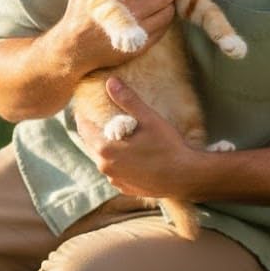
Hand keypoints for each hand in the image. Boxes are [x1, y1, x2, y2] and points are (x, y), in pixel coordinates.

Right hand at [56, 0, 176, 74]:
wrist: (75, 45)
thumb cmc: (80, 10)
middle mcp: (128, 11)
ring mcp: (135, 30)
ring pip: (165, 14)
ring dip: (169, 5)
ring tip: (167, 0)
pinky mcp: (139, 46)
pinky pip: (162, 30)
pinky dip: (164, 21)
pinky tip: (160, 15)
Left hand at [76, 77, 201, 197]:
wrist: (186, 177)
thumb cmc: (167, 146)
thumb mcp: (148, 119)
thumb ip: (127, 100)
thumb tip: (110, 81)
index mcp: (105, 149)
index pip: (84, 129)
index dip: (83, 116)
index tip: (85, 106)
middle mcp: (106, 167)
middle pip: (91, 144)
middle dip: (94, 130)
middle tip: (101, 117)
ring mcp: (116, 180)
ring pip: (104, 159)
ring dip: (107, 147)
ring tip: (117, 134)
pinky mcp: (126, 188)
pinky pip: (116, 171)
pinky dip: (118, 161)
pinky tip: (129, 154)